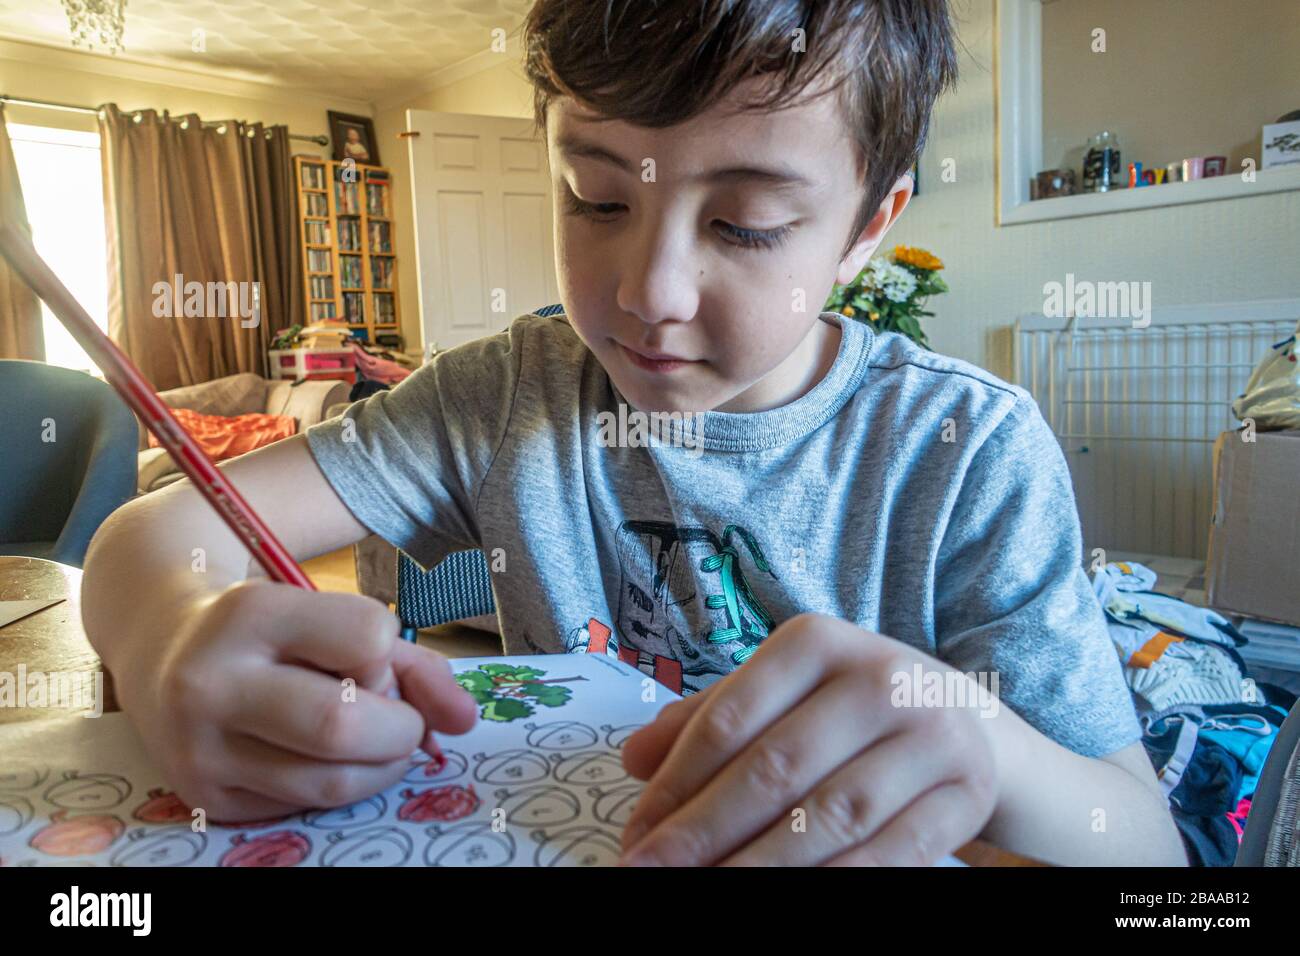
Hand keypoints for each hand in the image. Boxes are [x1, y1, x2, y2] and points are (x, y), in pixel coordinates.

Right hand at [116, 580, 477, 822]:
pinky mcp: (204, 796)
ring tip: (373, 739)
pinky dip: (335, 785)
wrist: (161, 642)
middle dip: (400, 728)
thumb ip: (414, 661)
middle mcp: (213, 683)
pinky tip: (321, 754)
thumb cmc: (272, 628)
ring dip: (380, 766)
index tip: (373, 656)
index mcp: (250, 615)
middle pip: (345, 725)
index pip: (367, 638)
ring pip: (332, 781)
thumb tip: (465, 720)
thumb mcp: (332, 615)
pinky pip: (303, 805)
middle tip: (398, 718)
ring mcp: (201, 747)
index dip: (389, 652)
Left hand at [618, 613, 999, 864]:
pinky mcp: (964, 791)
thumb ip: (709, 718)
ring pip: (830, 816)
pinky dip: (832, 881)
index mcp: (817, 642)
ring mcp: (930, 734)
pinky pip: (889, 852)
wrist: (965, 719)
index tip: (637, 836)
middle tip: (653, 874)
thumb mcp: (781, 693)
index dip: (675, 786)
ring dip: (758, 866)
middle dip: (703, 834)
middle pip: (775, 770)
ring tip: (704, 895)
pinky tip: (785, 900)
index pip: (729, 719)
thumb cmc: (847, 708)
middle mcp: (879, 677)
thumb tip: (634, 758)